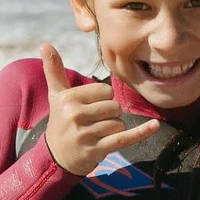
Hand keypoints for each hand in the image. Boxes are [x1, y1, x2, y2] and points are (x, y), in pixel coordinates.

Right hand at [40, 44, 161, 175]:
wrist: (57, 155)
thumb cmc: (61, 120)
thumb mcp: (56, 95)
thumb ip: (54, 70)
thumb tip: (45, 44)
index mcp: (68, 98)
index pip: (106, 91)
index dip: (103, 98)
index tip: (90, 106)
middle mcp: (75, 115)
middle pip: (114, 107)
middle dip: (109, 114)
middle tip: (93, 122)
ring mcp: (86, 134)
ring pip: (119, 122)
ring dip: (113, 128)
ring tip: (97, 132)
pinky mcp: (97, 149)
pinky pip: (125, 138)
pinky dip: (141, 132)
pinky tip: (155, 125)